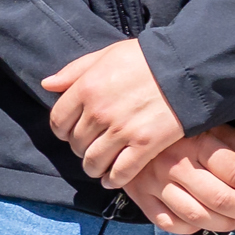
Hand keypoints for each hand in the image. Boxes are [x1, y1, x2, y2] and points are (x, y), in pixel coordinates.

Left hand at [40, 37, 186, 187]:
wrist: (187, 68)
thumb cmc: (147, 59)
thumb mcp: (106, 55)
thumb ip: (74, 70)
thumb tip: (47, 84)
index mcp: (86, 89)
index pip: (58, 121)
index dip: (62, 131)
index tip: (70, 133)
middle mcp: (99, 112)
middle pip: (76, 143)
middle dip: (80, 148)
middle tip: (90, 147)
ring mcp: (122, 130)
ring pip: (93, 162)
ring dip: (93, 167)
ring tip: (99, 166)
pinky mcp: (146, 144)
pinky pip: (121, 172)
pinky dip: (114, 180)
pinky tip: (112, 179)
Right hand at [123, 125, 234, 234]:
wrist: (119, 128)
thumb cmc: (171, 128)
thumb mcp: (206, 125)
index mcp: (195, 142)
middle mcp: (175, 164)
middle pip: (221, 198)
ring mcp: (154, 183)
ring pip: (198, 215)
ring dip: (227, 224)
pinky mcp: (140, 197)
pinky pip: (170, 223)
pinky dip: (193, 227)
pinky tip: (206, 221)